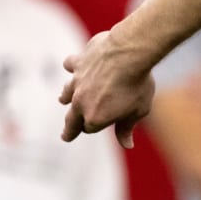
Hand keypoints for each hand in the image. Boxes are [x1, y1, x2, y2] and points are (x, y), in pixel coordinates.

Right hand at [60, 30, 154, 148]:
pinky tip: (72, 66)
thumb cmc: (137, 85)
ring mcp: (77, 82)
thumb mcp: (138, 111)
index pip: (89, 129)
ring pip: (66, 93)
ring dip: (65, 97)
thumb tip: (127, 145)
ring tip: (62, 100)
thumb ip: (127, 128)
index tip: (95, 128)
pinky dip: (72, 67)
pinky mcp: (78, 63)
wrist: (129, 54)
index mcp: (95, 118)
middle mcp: (81, 102)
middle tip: (65, 136)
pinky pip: (70, 66)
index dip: (94, 128)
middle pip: (71, 119)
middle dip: (69, 129)